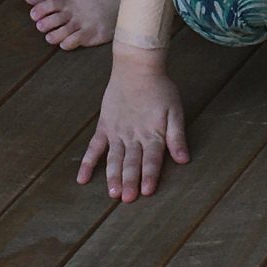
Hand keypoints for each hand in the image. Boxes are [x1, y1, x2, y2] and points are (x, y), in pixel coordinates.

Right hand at [79, 63, 189, 200]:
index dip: (150, 175)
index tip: (147, 191)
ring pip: (114, 158)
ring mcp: (116, 132)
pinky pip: (94, 147)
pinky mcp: (104, 126)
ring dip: (112, 176)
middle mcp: (133, 136)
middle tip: (127, 199)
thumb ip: (177, 137)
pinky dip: (88, 163)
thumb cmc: (160, 89)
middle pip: (131, 162)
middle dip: (130, 182)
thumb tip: (184, 160)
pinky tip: (82, 179)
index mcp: (152, 134)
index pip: (152, 159)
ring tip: (112, 194)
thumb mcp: (175, 111)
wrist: (136, 67)